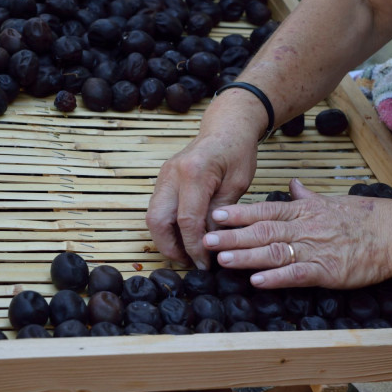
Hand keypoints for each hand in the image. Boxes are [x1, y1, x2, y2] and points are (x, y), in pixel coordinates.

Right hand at [146, 128, 257, 269]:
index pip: (187, 221)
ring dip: (166, 239)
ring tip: (186, 253)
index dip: (194, 247)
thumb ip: (221, 213)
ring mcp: (164, 175)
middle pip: (157, 221)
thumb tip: (210, 244)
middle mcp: (172, 174)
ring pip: (152, 216)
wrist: (227, 126)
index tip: (204, 264)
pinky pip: (158, 207)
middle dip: (170, 247)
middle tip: (188, 263)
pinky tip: (183, 236)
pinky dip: (167, 226)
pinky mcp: (163, 178)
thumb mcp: (238, 184)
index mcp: (194, 173)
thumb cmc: (238, 152)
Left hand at [202, 179, 391, 288]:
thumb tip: (291, 185)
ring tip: (221, 259)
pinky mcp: (326, 270)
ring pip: (274, 251)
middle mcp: (304, 227)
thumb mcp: (331, 200)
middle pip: (262, 230)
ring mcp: (314, 249)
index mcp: (303, 210)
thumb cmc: (363, 216)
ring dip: (246, 256)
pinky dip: (276, 277)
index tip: (215, 215)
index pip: (264, 209)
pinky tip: (256, 281)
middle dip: (232, 236)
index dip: (238, 213)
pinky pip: (297, 273)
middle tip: (205, 238)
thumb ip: (306, 196)